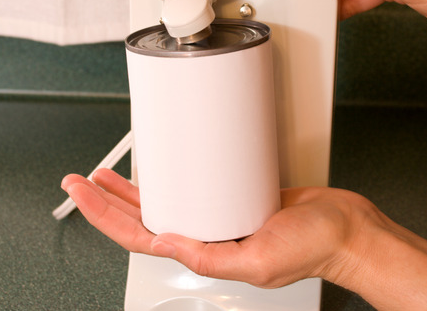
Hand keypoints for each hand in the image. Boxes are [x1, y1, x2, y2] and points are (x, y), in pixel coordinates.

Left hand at [61, 168, 379, 288]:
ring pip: (162, 203)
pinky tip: (159, 166)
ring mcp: (218, 216)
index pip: (139, 237)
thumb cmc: (314, 248)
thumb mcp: (260, 260)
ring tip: (104, 174)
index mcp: (205, 255)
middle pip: (141, 219)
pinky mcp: (233, 196)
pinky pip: (192, 187)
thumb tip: (167, 242)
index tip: (82, 194)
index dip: (104, 216)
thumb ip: (211, 258)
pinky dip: (169, 177)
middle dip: (105, 200)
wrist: (346, 229)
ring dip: (129, 190)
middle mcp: (206, 237)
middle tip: (80, 180)